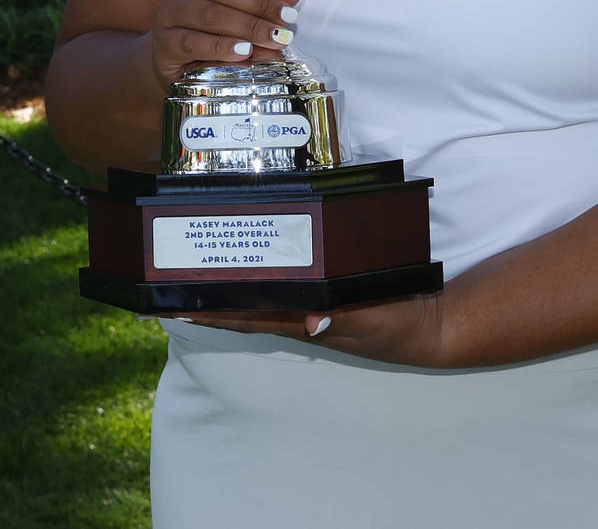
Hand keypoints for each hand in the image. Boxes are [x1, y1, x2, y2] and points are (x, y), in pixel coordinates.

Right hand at [147, 0, 310, 81]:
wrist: (180, 61)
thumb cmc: (218, 27)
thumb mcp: (247, 7)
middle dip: (258, 3)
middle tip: (287, 19)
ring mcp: (171, 13)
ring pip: (209, 15)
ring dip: (247, 28)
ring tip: (274, 39)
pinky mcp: (166, 43)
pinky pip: (193, 43)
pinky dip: (221, 47)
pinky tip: (244, 52)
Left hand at [177, 289, 449, 367]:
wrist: (429, 327)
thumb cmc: (399, 324)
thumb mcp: (374, 319)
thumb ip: (345, 317)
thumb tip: (310, 320)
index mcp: (303, 321)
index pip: (245, 315)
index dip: (209, 311)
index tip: (171, 304)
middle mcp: (299, 315)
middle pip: (242, 306)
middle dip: (206, 298)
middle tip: (167, 285)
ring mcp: (311, 307)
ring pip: (258, 296)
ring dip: (228, 288)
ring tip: (195, 275)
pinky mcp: (326, 295)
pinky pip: (283, 287)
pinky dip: (260, 280)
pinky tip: (252, 269)